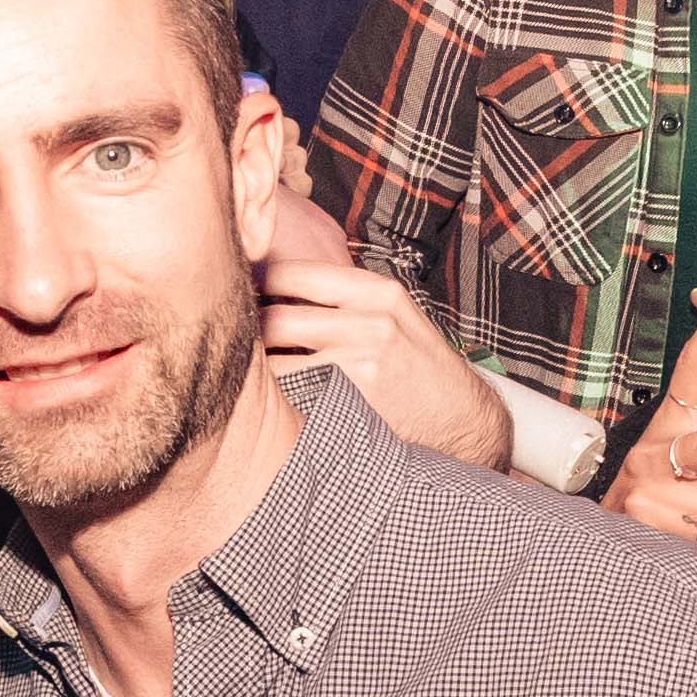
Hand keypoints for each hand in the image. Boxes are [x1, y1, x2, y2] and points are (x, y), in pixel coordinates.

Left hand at [259, 255, 510, 469]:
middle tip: (232, 344)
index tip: (239, 296)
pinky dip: (272, 403)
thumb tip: (275, 284)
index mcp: (377, 292)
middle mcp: (369, 322)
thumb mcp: (396, 317)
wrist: (463, 423)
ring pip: (274, 362)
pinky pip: (288, 399)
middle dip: (247, 331)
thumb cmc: (421, 370)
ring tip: (244, 380)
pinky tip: (268, 409)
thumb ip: (345, 299)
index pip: (292, 273)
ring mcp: (359, 366)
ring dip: (253, 372)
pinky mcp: (350, 407)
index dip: (256, 284)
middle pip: (274, 316)